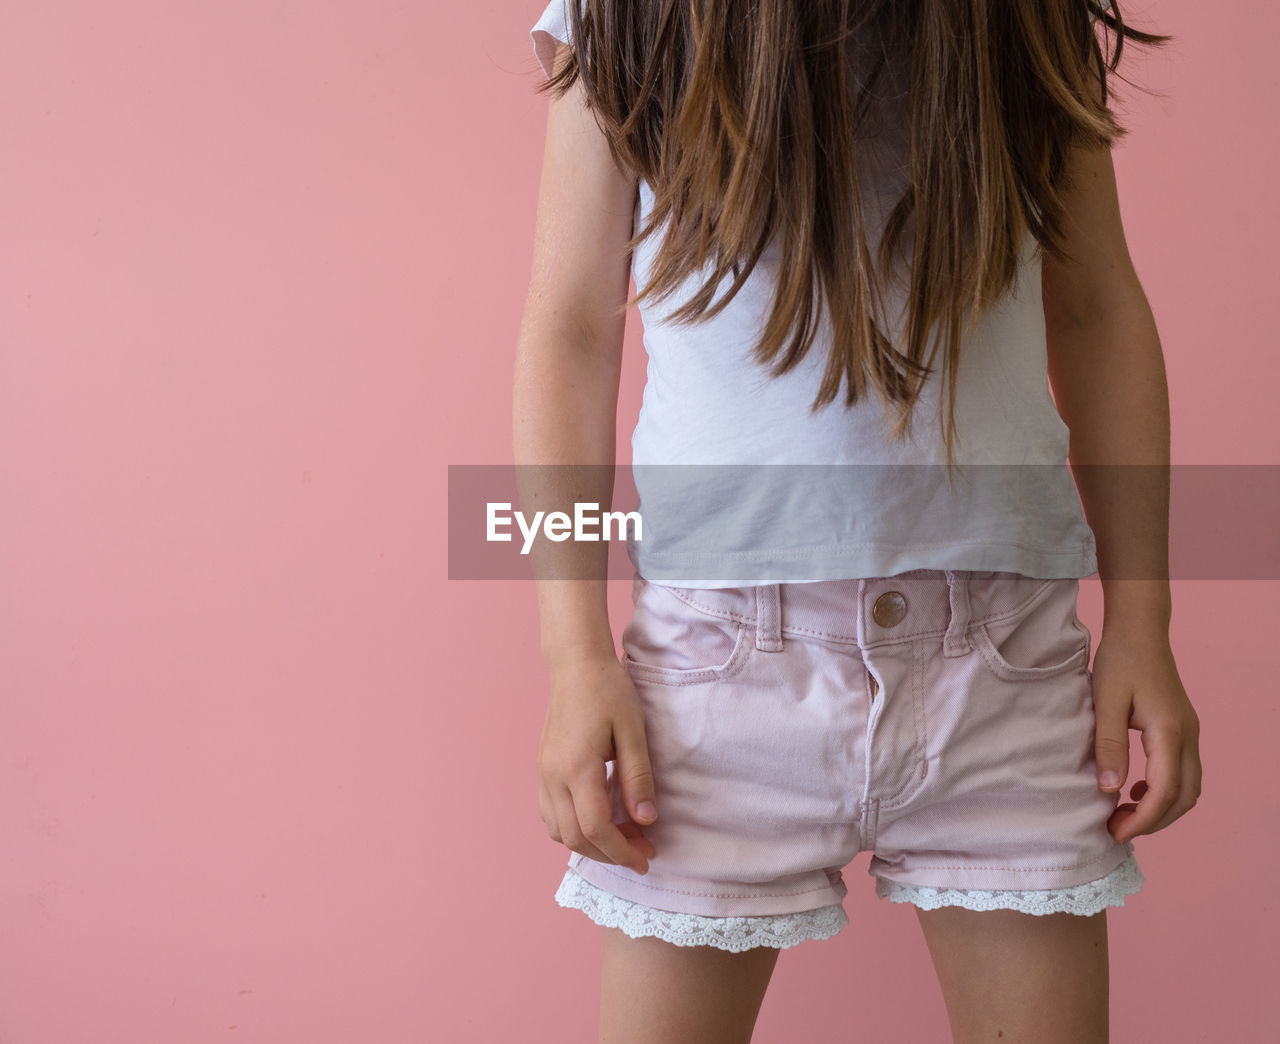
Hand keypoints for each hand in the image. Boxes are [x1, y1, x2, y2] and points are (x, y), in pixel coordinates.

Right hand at [537, 651, 658, 874]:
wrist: (576, 665)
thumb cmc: (608, 691)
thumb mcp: (633, 731)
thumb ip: (638, 778)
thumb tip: (645, 820)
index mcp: (577, 768)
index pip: (596, 829)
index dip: (622, 851)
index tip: (647, 858)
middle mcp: (553, 776)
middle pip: (575, 838)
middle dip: (610, 853)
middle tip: (643, 849)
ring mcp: (543, 774)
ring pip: (558, 832)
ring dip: (590, 844)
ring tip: (623, 836)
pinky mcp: (542, 769)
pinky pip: (550, 815)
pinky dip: (573, 829)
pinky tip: (599, 819)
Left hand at [1091, 628, 1201, 844]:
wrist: (1140, 632)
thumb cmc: (1120, 661)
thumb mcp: (1106, 701)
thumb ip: (1109, 744)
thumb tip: (1110, 789)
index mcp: (1170, 731)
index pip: (1165, 791)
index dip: (1143, 819)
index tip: (1115, 832)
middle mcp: (1188, 736)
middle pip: (1185, 797)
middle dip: (1154, 821)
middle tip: (1116, 829)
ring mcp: (1190, 733)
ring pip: (1189, 788)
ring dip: (1161, 808)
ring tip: (1123, 814)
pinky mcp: (1183, 730)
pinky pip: (1183, 773)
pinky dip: (1164, 791)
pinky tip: (1134, 790)